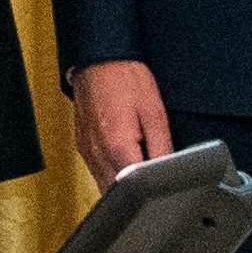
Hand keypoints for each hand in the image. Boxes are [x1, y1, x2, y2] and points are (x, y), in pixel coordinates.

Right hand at [73, 59, 175, 186]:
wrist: (98, 58)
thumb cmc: (125, 79)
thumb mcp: (155, 113)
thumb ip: (162, 148)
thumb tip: (169, 173)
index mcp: (117, 147)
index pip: (135, 190)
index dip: (150, 191)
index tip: (161, 185)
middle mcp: (97, 153)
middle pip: (116, 194)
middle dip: (134, 193)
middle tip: (152, 179)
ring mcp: (86, 151)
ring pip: (104, 185)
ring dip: (121, 186)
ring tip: (139, 166)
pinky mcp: (82, 146)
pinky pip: (96, 170)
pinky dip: (111, 173)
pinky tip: (123, 159)